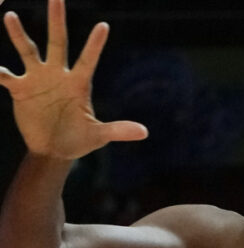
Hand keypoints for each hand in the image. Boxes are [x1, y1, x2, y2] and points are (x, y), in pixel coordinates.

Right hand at [0, 0, 146, 159]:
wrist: (54, 150)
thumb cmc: (79, 140)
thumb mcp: (99, 135)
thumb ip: (118, 130)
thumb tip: (145, 133)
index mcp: (79, 83)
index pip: (88, 59)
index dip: (95, 44)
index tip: (104, 25)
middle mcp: (58, 75)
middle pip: (58, 42)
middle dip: (57, 20)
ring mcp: (38, 79)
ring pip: (28, 51)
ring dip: (18, 34)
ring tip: (10, 16)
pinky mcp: (20, 89)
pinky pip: (6, 76)